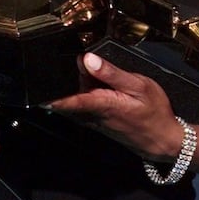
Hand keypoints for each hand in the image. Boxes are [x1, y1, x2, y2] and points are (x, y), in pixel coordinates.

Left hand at [50, 53, 183, 160]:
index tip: (34, 90)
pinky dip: (81, 93)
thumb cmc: (154, 111)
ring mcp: (95, 119)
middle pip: (70, 96)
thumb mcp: (138, 85)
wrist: (164, 139)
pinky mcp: (100, 122)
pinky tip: (90, 80)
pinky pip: (84, 106)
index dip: (51, 95)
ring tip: (74, 68)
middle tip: (54, 64)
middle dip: (60, 82)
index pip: (70, 99)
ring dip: (72, 87)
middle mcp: (93, 113)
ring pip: (76, 101)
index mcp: (101, 103)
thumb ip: (112, 73)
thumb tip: (88, 59)